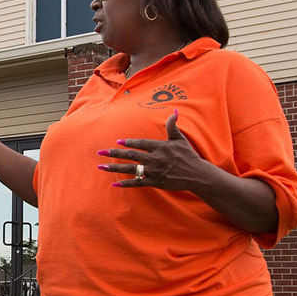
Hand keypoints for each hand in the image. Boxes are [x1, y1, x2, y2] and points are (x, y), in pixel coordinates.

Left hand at [99, 113, 218, 192]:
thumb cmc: (188, 156)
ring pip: (131, 169)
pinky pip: (138, 183)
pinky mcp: (155, 182)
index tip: (117, 142)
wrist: (197, 175)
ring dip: (114, 168)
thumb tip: (174, 111)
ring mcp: (154, 171)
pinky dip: (126, 184)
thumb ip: (173, 126)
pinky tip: (115, 184)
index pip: (141, 144)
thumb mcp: (180, 139)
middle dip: (114, 153)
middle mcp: (155, 159)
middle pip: (131, 156)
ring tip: (101, 167)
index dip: (129, 143)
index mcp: (159, 147)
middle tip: (100, 152)